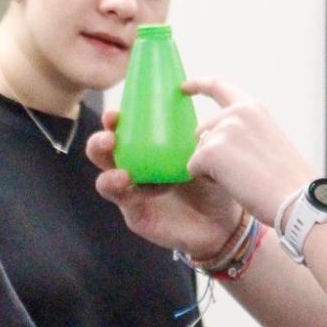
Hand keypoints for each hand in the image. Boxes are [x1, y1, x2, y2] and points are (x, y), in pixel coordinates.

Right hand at [87, 109, 242, 257]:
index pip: (122, 132)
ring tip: (116, 159)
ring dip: (106, 166)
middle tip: (110, 135)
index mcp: (147, 151)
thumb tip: (193, 104)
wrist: (225, 222)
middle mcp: (135, 170)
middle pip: (104, 153)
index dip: (113, 121)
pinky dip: (119, 188)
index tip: (115, 114)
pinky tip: (126, 180)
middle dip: (100, 141)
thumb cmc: (213, 182)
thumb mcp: (205, 152)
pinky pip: (122, 200)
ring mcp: (133, 194)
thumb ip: (194, 132)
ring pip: (106, 178)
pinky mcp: (137, 216)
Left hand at [181, 78, 317, 227]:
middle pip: (203, 132)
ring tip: (245, 177)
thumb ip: (242, 132)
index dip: (198, 85)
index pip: (219, 87)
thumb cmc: (286, 180)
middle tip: (245, 171)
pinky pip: (193, 169)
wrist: (297, 198)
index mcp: (253, 109)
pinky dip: (209, 181)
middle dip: (213, 154)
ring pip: (199, 153)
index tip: (183, 87)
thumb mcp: (267, 140)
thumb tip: (210, 139)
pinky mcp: (210, 151)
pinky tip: (235, 184)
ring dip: (214, 169)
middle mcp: (236, 113)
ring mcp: (223, 130)